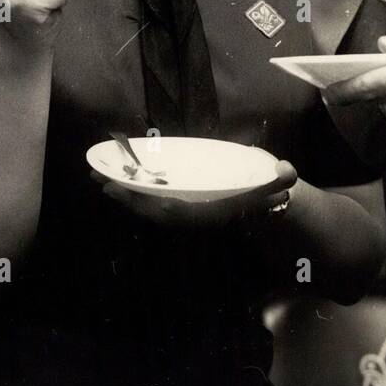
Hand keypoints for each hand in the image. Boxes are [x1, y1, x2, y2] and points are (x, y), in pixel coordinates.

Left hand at [93, 160, 297, 228]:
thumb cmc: (262, 190)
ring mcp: (182, 206)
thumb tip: (287, 173)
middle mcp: (191, 213)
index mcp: (208, 212)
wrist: (260, 201)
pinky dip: (132, 187)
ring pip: (147, 202)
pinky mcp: (176, 198)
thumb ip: (279, 180)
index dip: (152, 205)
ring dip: (123, 191)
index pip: (177, 212)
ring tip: (98, 175)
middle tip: (101, 181)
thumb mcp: (272, 184)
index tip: (129, 194)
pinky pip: (149, 195)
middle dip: (128, 197)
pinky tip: (116, 175)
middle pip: (153, 209)